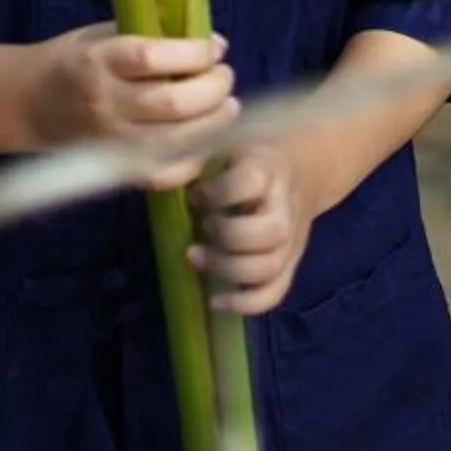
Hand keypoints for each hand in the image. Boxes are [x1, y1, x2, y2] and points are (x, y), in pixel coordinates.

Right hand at [28, 22, 238, 189]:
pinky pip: (163, 174)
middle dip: (213, 89)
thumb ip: (154, 36)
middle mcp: (105, 102)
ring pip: (175, 140)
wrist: (28, 104)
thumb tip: (216, 43)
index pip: (152, 58)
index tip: (215, 48)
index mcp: (98, 61)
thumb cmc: (75, 61)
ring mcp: (111, 140)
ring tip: (227, 107)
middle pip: (171, 102)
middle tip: (225, 77)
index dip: (194, 54)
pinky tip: (207, 141)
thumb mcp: (103, 34)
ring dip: (213, 124)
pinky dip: (193, 161)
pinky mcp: (116, 167)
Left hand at [189, 143, 313, 314]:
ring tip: (195, 257)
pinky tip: (215, 300)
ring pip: (270, 266)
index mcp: (268, 170)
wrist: (297, 169)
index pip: (251, 182)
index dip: (219, 192)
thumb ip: (188, 162)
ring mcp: (291, 239)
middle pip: (270, 232)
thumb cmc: (247, 160)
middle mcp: (285, 207)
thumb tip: (152, 179)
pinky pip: (274, 293)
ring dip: (228, 270)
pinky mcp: (290, 264)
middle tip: (201, 228)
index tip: (195, 194)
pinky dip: (245, 303)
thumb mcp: (221, 147)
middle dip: (227, 237)